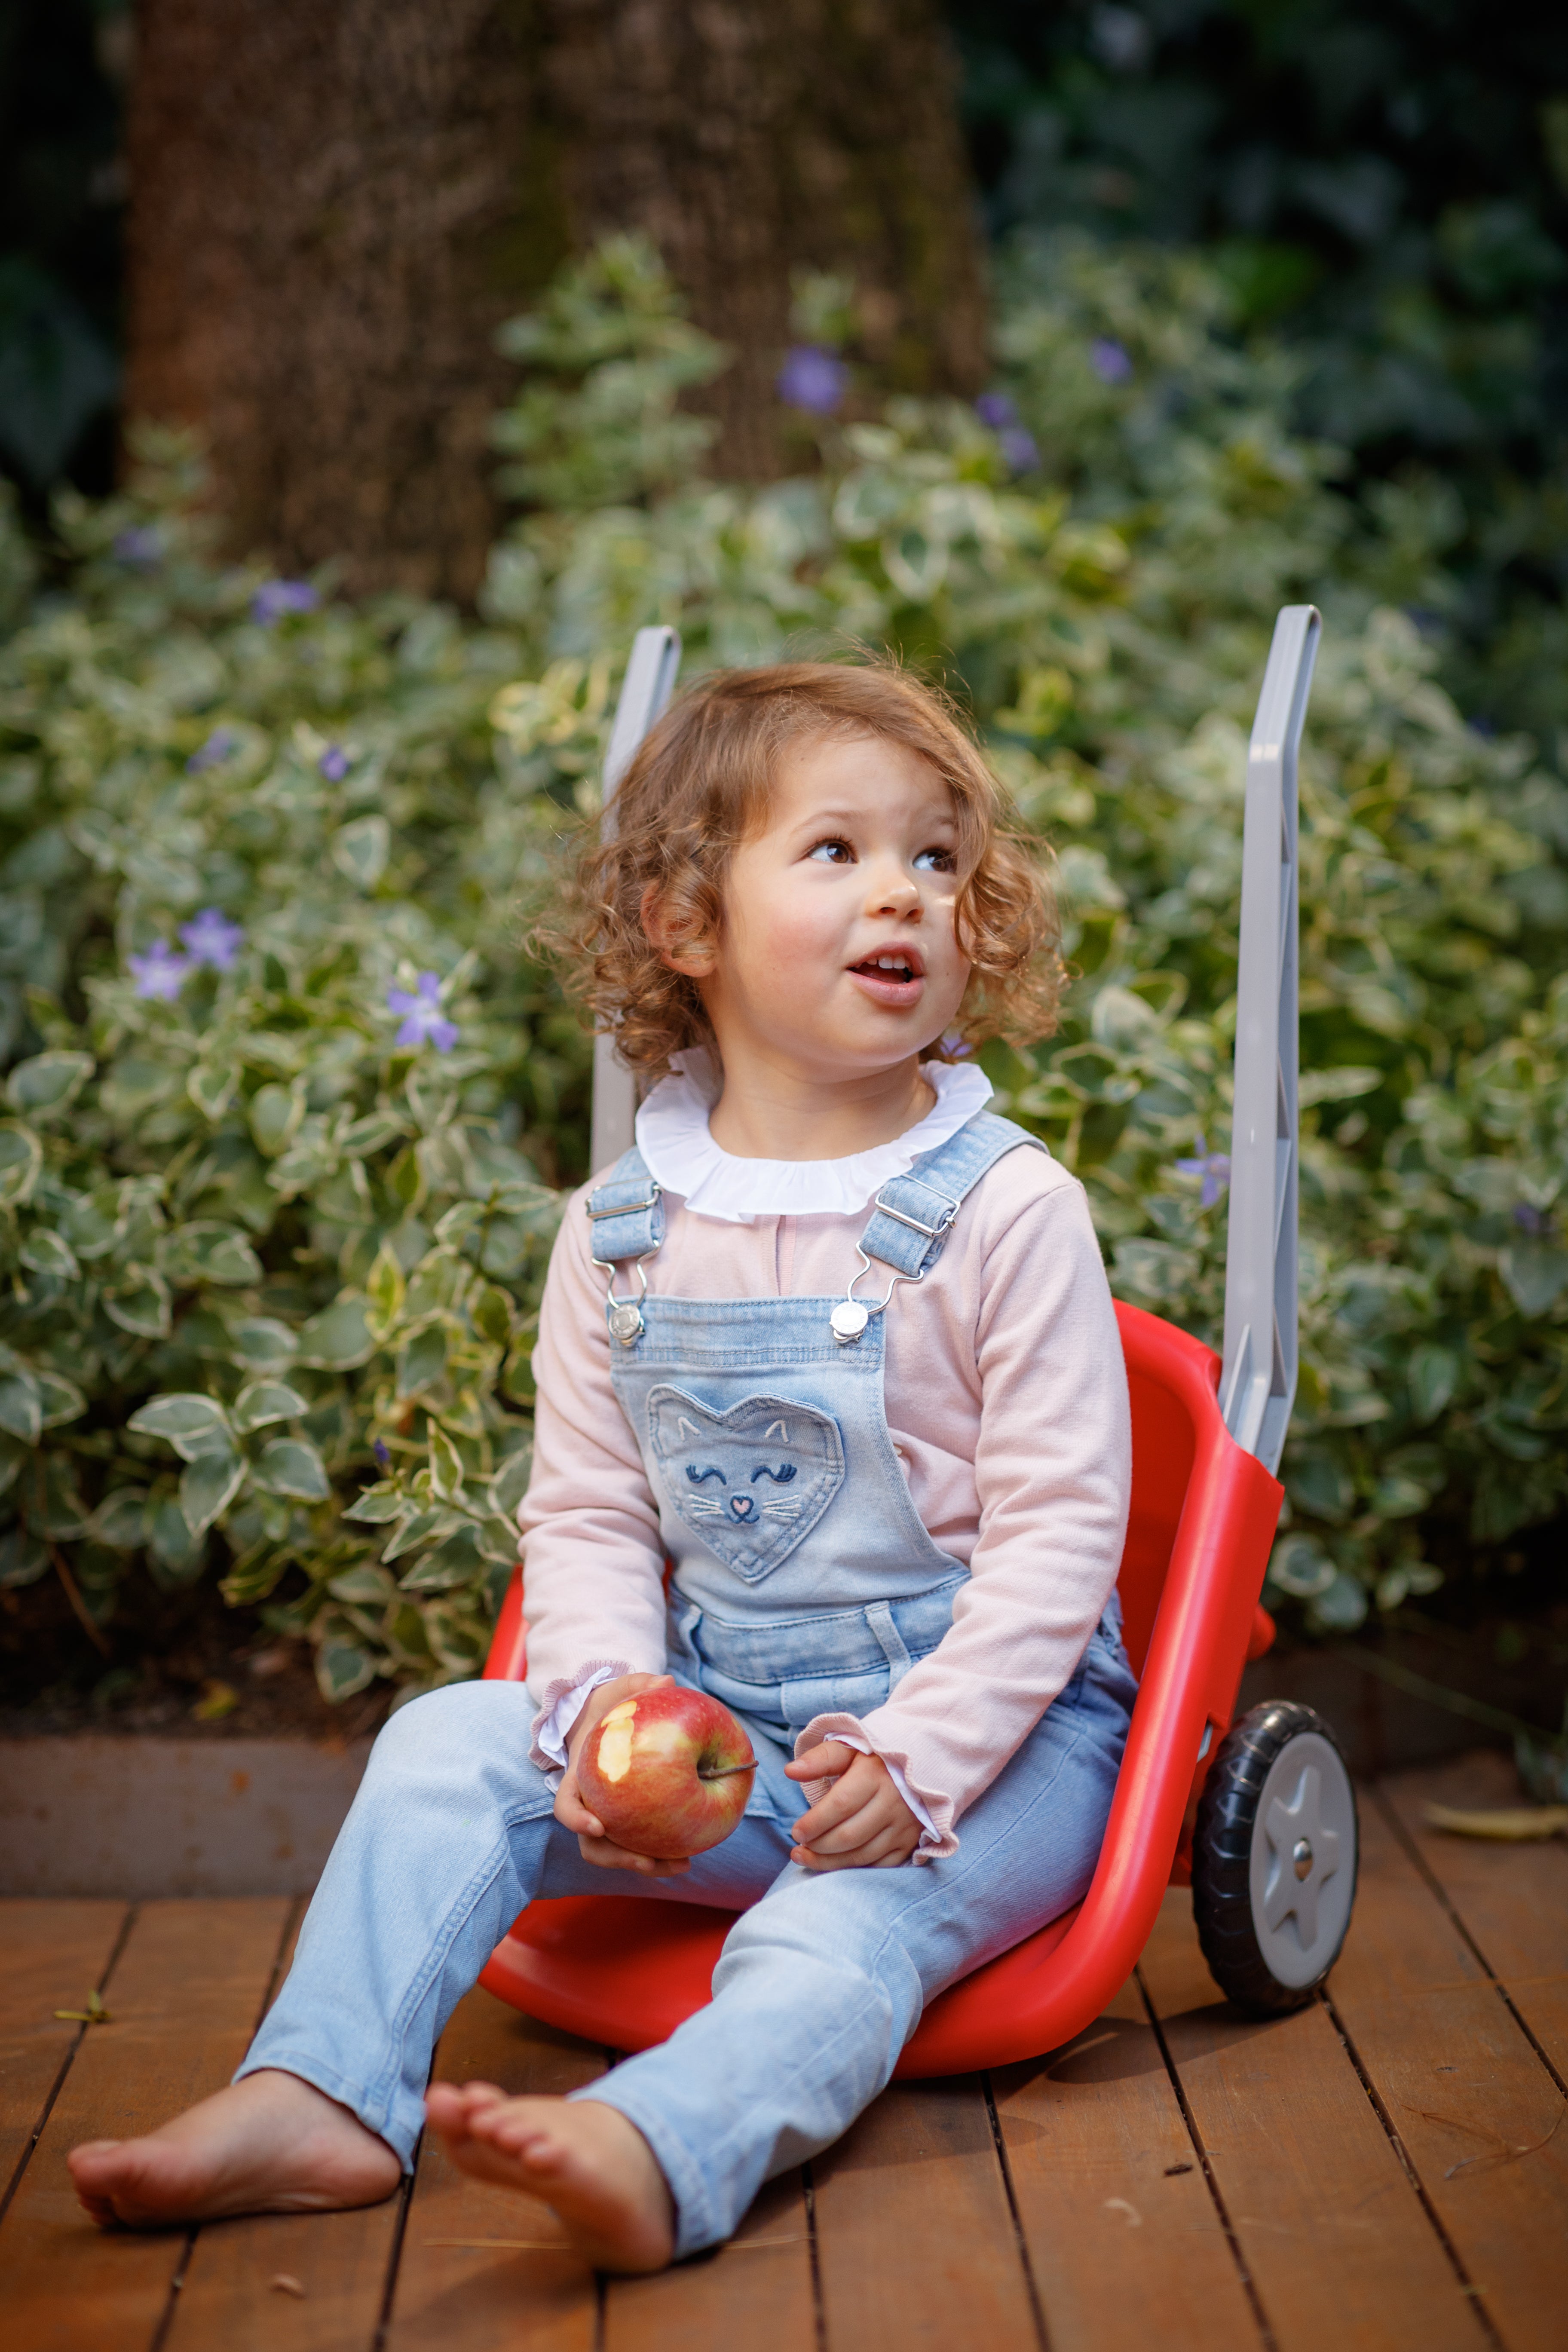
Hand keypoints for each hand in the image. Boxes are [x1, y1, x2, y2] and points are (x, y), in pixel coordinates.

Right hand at [554, 1673, 691, 1876]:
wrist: (607, 1722)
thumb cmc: (613, 1707)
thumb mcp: (623, 1690)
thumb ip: (640, 1684)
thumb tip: (666, 1681)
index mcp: (579, 1778)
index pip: (566, 1805)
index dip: (577, 1819)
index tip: (598, 1827)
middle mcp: (589, 1804)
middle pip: (592, 1844)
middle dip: (619, 1857)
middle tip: (649, 1862)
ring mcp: (607, 1816)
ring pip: (615, 1853)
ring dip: (645, 1864)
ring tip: (680, 1865)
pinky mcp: (627, 1823)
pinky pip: (638, 1845)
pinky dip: (659, 1855)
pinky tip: (688, 1858)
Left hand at [785, 1740, 921, 1870]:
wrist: (921, 1766)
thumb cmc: (875, 1759)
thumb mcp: (849, 1748)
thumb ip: (820, 1759)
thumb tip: (790, 1771)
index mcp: (875, 1775)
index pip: (840, 1805)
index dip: (815, 1823)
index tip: (796, 1832)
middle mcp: (894, 1802)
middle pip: (850, 1835)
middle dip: (818, 1846)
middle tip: (798, 1848)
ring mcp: (904, 1826)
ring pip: (863, 1854)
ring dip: (830, 1862)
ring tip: (806, 1858)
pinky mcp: (910, 1842)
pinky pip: (880, 1865)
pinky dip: (854, 1868)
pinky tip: (835, 1863)